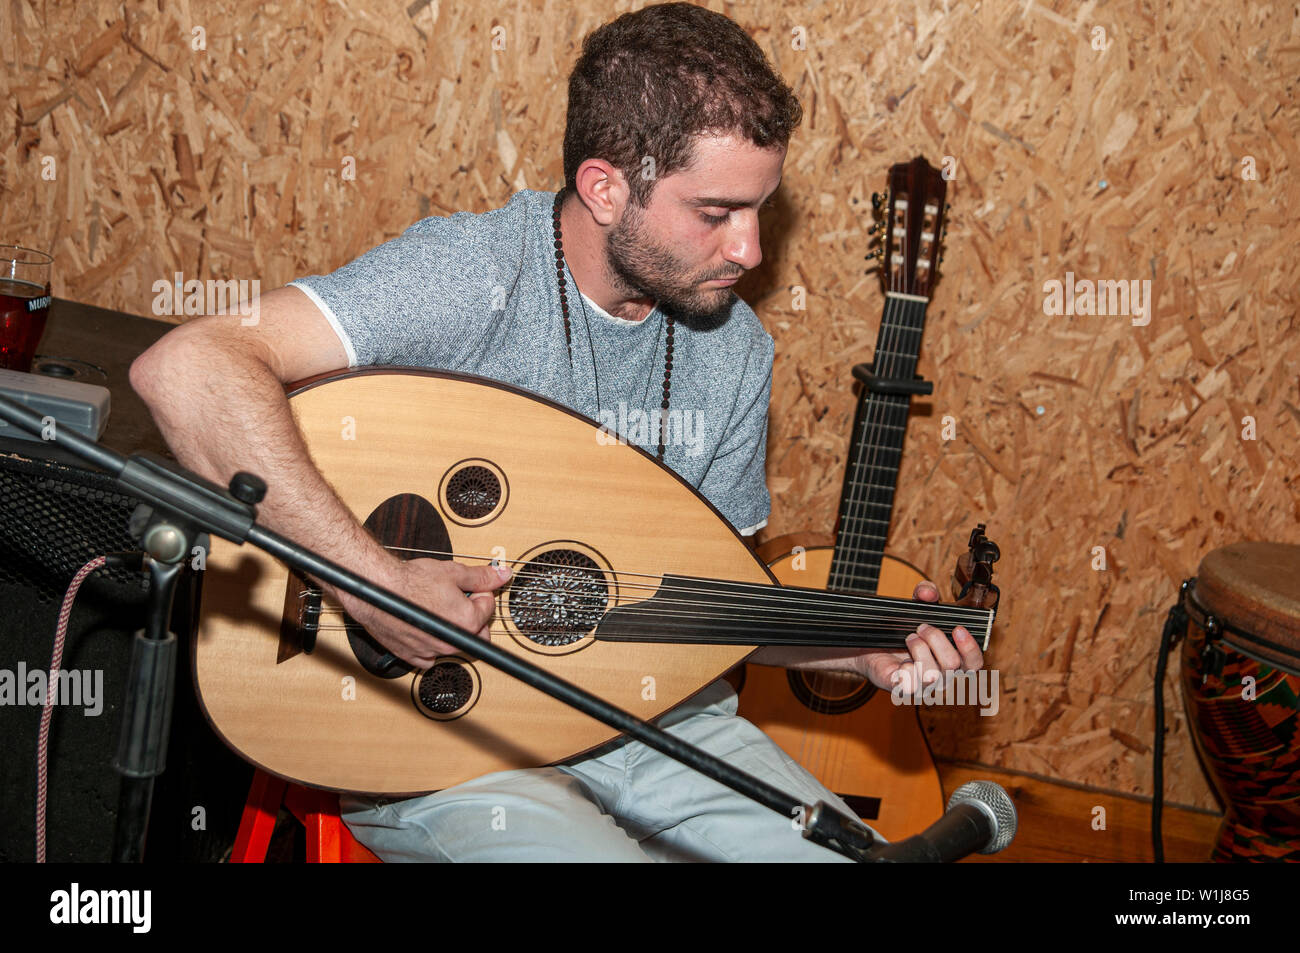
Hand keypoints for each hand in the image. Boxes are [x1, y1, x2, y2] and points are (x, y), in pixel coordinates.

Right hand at [340, 558, 512, 667]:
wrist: (376, 588)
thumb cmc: (410, 581)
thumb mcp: (453, 572)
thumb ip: (482, 577)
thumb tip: (502, 575)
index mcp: (467, 622)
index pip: (488, 608)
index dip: (479, 593)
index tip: (468, 587)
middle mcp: (451, 642)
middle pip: (476, 631)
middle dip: (471, 615)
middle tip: (455, 598)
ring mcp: (431, 652)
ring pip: (454, 644)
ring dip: (452, 629)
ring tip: (436, 607)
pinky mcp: (412, 656)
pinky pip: (430, 657)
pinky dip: (431, 644)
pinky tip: (425, 626)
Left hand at [858, 580, 983, 694]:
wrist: (871, 645)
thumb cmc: (902, 629)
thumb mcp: (916, 606)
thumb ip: (925, 594)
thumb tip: (927, 592)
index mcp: (953, 660)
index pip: (975, 663)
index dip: (970, 648)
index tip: (958, 629)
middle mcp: (942, 676)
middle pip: (953, 663)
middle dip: (935, 638)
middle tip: (920, 627)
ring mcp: (924, 686)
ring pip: (932, 673)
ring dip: (919, 649)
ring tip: (909, 638)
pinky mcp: (904, 690)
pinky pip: (911, 685)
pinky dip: (906, 670)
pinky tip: (901, 662)